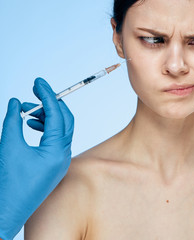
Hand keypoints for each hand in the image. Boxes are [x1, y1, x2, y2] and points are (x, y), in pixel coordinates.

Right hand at [0, 78, 73, 239]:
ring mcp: (60, 161)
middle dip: (52, 103)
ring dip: (47, 116)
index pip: (58, 115)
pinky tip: (31, 124)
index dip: (48, 95)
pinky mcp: (54, 165)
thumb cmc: (7, 183)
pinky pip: (56, 141)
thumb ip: (13, 121)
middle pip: (65, 120)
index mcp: (57, 151)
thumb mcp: (8, 147)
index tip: (39, 82)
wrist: (7, 211)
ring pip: (61, 130)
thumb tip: (18, 102)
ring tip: (28, 111)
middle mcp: (64, 156)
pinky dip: (46, 129)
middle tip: (36, 91)